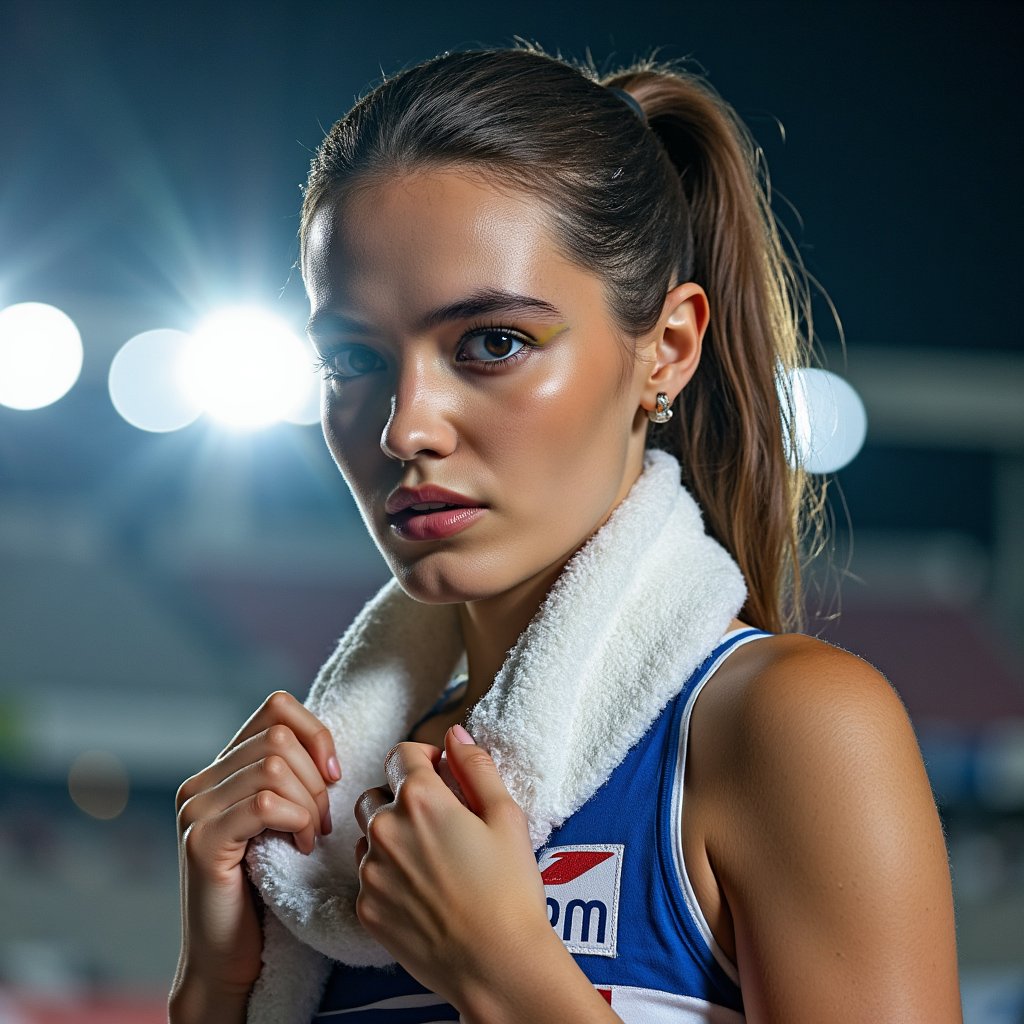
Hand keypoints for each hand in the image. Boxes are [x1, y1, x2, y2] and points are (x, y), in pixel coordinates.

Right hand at [169, 691, 339, 1021]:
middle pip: (280, 735)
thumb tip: (325, 742)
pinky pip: (264, 803)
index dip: (316, 733)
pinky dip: (296, 820)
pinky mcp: (202, 840)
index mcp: (220, 768)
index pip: (276, 707)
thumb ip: (289, 776)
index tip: (333, 774)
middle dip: (317, 776)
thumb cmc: (270, 887)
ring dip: (309, 801)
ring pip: (274, 765)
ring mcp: (195, 809)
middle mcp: (199, 781)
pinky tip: (299, 846)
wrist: (229, 958)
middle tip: (323, 819)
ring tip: (310, 835)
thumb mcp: (282, 817)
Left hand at [352, 726, 551, 1008]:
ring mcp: (371, 872)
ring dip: (390, 835)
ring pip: (368, 835)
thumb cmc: (509, 890)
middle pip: (377, 792)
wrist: (497, 965)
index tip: (442, 774)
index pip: (402, 754)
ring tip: (431, 859)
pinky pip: (367, 876)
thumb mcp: (506, 816)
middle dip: (403, 796)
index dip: (425, 758)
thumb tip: (455, 735)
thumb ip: (476, 767)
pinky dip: (388, 875)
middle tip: (439, 821)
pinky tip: (423, 891)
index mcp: (421, 799)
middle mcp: (386, 829)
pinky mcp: (366, 908)